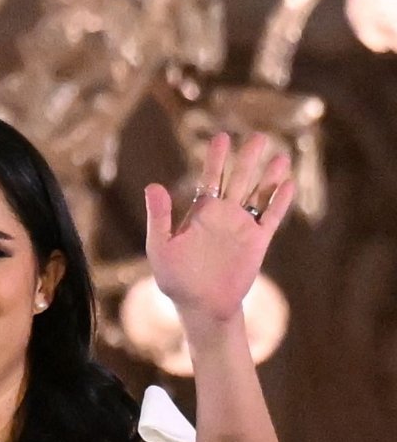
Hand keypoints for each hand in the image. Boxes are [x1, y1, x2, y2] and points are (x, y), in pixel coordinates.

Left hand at [143, 133, 293, 333]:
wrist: (200, 305)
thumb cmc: (175, 278)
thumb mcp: (160, 245)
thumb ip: (159, 217)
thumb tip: (153, 185)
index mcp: (200, 212)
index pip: (210, 177)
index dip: (217, 158)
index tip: (222, 137)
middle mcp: (223, 215)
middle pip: (239, 179)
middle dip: (248, 158)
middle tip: (259, 136)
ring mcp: (242, 227)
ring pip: (258, 195)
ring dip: (269, 176)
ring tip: (279, 155)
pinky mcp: (257, 243)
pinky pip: (270, 218)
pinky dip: (279, 202)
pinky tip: (287, 184)